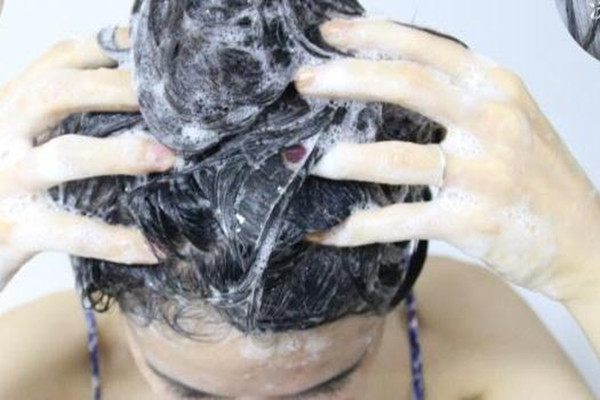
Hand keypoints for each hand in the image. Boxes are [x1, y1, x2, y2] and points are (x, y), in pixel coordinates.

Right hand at [0, 29, 175, 289]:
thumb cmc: (8, 185)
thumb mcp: (23, 137)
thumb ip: (65, 117)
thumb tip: (147, 105)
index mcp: (13, 105)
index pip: (59, 62)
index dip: (106, 49)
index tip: (151, 53)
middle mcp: (4, 134)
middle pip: (58, 93)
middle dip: (117, 90)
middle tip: (167, 101)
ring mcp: (7, 181)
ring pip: (66, 156)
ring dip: (122, 155)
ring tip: (169, 159)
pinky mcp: (16, 229)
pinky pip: (73, 233)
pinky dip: (116, 241)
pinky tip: (152, 248)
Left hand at [295, 18, 599, 302]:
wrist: (586, 240)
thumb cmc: (541, 178)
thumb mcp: (511, 117)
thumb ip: (460, 95)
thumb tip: (390, 78)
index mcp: (497, 88)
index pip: (427, 47)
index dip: (372, 36)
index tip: (330, 34)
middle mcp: (491, 122)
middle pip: (407, 85)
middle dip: (347, 79)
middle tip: (304, 83)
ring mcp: (483, 172)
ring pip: (400, 157)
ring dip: (348, 159)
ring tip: (312, 161)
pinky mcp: (472, 221)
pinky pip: (402, 221)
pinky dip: (360, 226)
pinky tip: (329, 230)